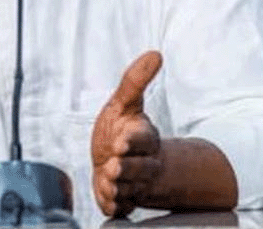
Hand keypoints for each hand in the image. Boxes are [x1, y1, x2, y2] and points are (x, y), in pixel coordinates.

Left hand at [91, 51, 162, 216]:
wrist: (114, 161)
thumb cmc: (120, 130)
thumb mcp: (123, 103)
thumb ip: (135, 80)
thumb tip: (155, 54)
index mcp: (144, 137)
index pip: (143, 139)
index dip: (132, 141)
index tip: (121, 142)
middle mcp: (144, 163)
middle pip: (139, 169)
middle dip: (125, 168)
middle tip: (112, 166)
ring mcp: (135, 184)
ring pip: (129, 189)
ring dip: (115, 186)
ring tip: (107, 178)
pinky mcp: (124, 202)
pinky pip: (120, 207)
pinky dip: (111, 204)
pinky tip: (107, 197)